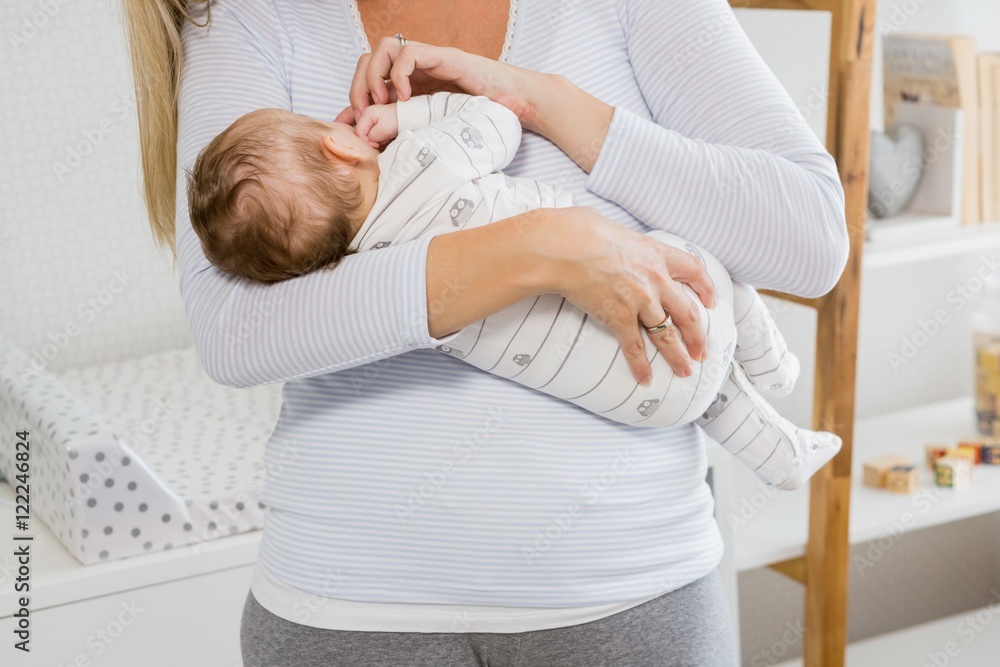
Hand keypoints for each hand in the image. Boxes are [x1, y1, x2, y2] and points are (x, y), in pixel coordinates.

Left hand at [333, 37, 543, 130]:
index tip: (354, 125)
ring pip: (384, 48)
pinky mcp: (442, 57)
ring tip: (384, 101)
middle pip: (368, 60)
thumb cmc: (479, 119)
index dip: (354, 97)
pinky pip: (409, 52)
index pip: (367, 78)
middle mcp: (414, 70)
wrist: (514, 105)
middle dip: (359, 86)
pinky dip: (400, 74)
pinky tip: (408, 96)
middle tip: (366, 113)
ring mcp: (428, 61)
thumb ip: (404, 130)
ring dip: (375, 75)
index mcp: (409, 85)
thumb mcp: (431, 129)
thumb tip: (368, 140)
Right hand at [354, 103, 398, 147]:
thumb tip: (369, 142)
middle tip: (382, 141)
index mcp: (366, 114)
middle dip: (370, 140)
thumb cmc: (398, 120)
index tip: (377, 145)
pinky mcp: (377, 125)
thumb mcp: (383, 129)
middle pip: (361, 134)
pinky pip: (373, 136)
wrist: (410, 117)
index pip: (358, 132)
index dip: (366, 141)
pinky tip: (386, 137)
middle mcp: (366, 116)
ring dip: (376, 140)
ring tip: (386, 137)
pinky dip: (379, 139)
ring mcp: (372, 120)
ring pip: (367, 136)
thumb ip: (372, 137)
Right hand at [544, 207, 714, 384]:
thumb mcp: (610, 227)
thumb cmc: (579, 231)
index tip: (710, 301)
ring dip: (678, 356)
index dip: (705, 288)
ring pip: (666, 334)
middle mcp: (655, 279)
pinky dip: (640, 365)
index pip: (692, 270)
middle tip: (702, 351)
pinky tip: (645, 378)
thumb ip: (618, 237)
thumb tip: (601, 227)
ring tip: (685, 371)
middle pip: (686, 312)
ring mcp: (639, 300)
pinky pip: (634, 346)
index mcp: (656, 253)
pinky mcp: (618, 316)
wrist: (564, 247)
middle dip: (698, 335)